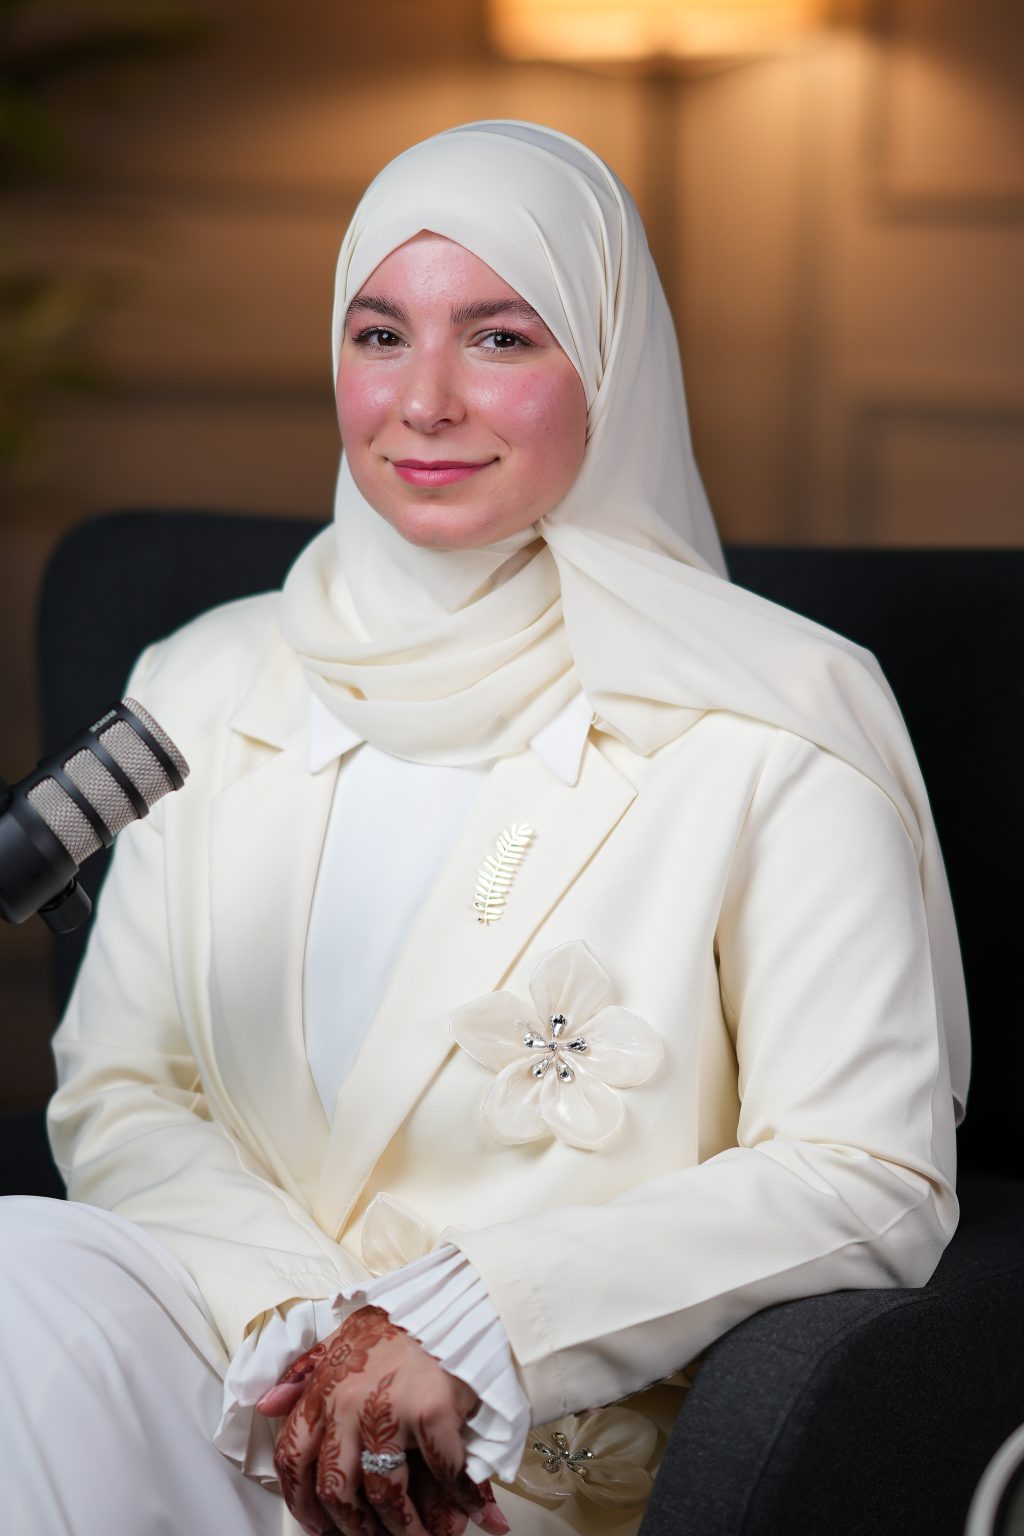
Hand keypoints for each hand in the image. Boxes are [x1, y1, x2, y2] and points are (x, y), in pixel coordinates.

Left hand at [255, 1304, 510, 1535]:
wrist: (456, 1300)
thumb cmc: (401, 1325)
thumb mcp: (343, 1339)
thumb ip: (303, 1372)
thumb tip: (266, 1403)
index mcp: (323, 1387)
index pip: (292, 1456)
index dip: (301, 1501)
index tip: (318, 1527)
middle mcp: (348, 1401)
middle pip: (338, 1490)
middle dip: (357, 1528)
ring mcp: (389, 1407)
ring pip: (386, 1494)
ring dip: (407, 1529)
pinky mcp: (431, 1411)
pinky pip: (442, 1475)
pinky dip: (460, 1500)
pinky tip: (470, 1511)